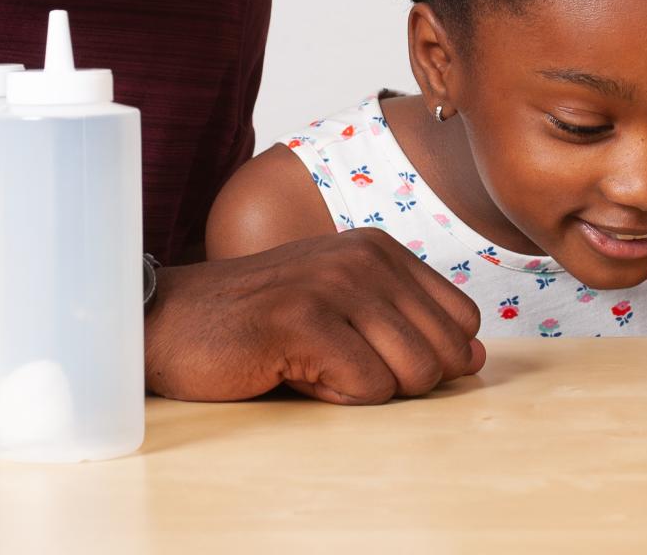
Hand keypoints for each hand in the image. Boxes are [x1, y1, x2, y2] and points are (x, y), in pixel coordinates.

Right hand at [145, 228, 486, 403]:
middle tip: (339, 364)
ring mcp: (334, 284)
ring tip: (315, 365)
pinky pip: (368, 388)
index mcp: (380, 249)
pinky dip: (336, 398)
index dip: (432, 355)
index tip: (374, 354)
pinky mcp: (304, 321)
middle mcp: (365, 257)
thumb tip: (477, 357)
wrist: (169, 322)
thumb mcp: (342, 309)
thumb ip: (407, 325)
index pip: (463, 319)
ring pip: (413, 372)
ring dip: (366, 389)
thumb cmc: (258, 324)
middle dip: (401, 379)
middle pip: (444, 352)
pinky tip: (294, 372)